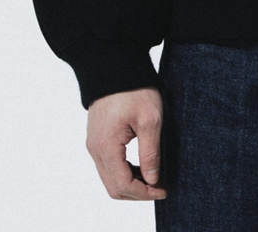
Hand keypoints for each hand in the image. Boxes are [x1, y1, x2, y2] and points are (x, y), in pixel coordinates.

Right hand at [85, 86, 167, 200]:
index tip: (164, 189)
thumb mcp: (150, 119)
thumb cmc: (135, 88)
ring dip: (130, 183)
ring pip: (109, 178)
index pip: (123, 185)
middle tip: (160, 187)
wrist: (115, 64)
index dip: (145, 193)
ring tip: (154, 177)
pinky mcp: (96, 137)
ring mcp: (93, 143)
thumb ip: (150, 153)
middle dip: (137, 193)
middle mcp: (95, 149)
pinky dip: (123, 172)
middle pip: (113, 187)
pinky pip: (107, 165)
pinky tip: (141, 165)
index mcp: (106, 146)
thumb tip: (152, 180)